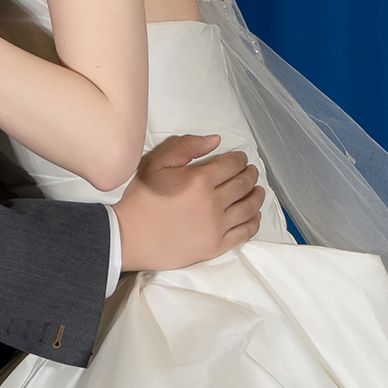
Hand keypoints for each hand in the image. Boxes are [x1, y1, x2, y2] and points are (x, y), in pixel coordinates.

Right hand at [114, 133, 263, 273]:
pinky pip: (245, 232)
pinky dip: (254, 221)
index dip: (240, 159)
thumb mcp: (156, 164)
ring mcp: (216, 226)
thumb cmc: (141, 199)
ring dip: (257, 196)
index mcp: (199, 180)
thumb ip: (186, 147)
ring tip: (258, 191)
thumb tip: (216, 141)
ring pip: (249, 207)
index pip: (232, 165)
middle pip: (244, 184)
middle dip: (251, 175)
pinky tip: (255, 215)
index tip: (240, 159)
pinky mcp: (216, 246)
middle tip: (251, 172)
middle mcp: (212, 203)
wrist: (129, 237)